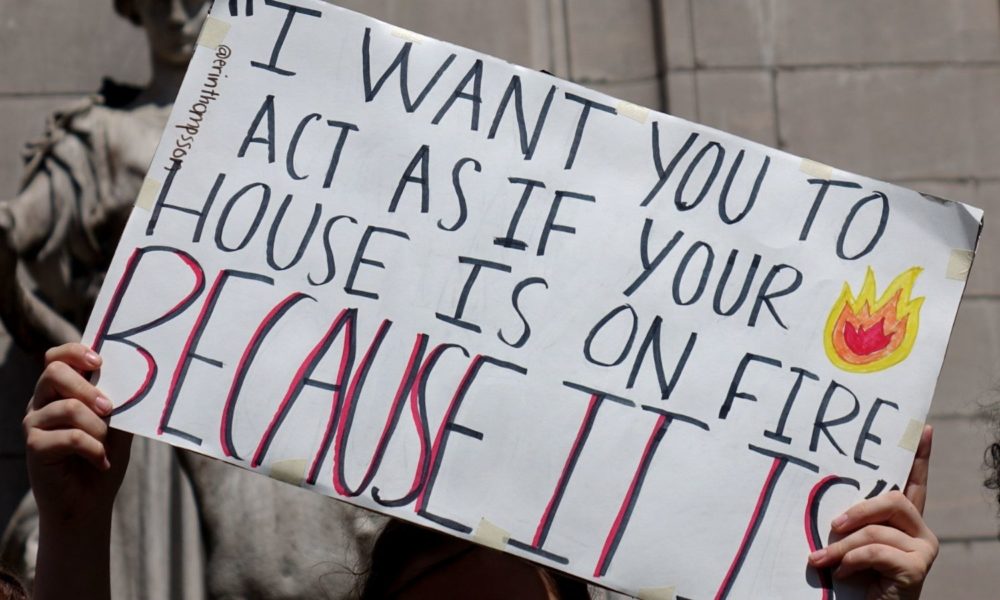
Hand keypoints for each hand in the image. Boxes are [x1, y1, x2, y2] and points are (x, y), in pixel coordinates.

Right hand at [24, 343, 131, 524]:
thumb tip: (135, 376)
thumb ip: (119, 399)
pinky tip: (102, 462)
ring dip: (98, 428)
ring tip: (106, 445)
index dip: (74, 352)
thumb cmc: (104, 457)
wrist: (89, 503)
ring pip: (68, 408)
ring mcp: (34, 424)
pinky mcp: (34, 447)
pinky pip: (71, 437)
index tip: (100, 362)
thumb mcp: (118, 423)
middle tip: (109, 408)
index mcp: (60, 392)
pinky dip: (94, 450)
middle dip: (87, 388)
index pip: (56, 358)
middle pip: (53, 373)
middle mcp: (41, 404)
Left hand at [808, 425, 936, 599]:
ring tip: (822, 560)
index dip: (919, 456)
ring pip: (878, 529)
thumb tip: (831, 502)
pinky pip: (877, 552)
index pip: (914, 482)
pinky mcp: (917, 568)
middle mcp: (920, 531)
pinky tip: (842, 573)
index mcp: (903, 521)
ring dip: (843, 545)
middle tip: (832, 526)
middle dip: (858, 511)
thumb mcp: (848, 540)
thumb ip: (851, 519)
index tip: (924, 429)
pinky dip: (852, 561)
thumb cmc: (851, 576)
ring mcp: (923, 549)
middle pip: (894, 499)